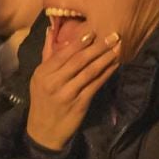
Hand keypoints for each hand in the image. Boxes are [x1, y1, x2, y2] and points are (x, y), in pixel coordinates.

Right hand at [26, 29, 121, 149]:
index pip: (63, 54)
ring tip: (118, 47)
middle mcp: (54, 82)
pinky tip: (115, 65)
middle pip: (79, 61)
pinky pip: (96, 85)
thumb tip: (51, 29)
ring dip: (106, 58)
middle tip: (114, 34)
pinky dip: (107, 73)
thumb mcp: (40, 77)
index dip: (80, 42)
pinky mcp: (79, 104)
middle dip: (98, 47)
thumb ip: (48, 54)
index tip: (94, 31)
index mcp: (43, 73)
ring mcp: (67, 94)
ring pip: (90, 72)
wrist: (44, 130)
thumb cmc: (44, 99)